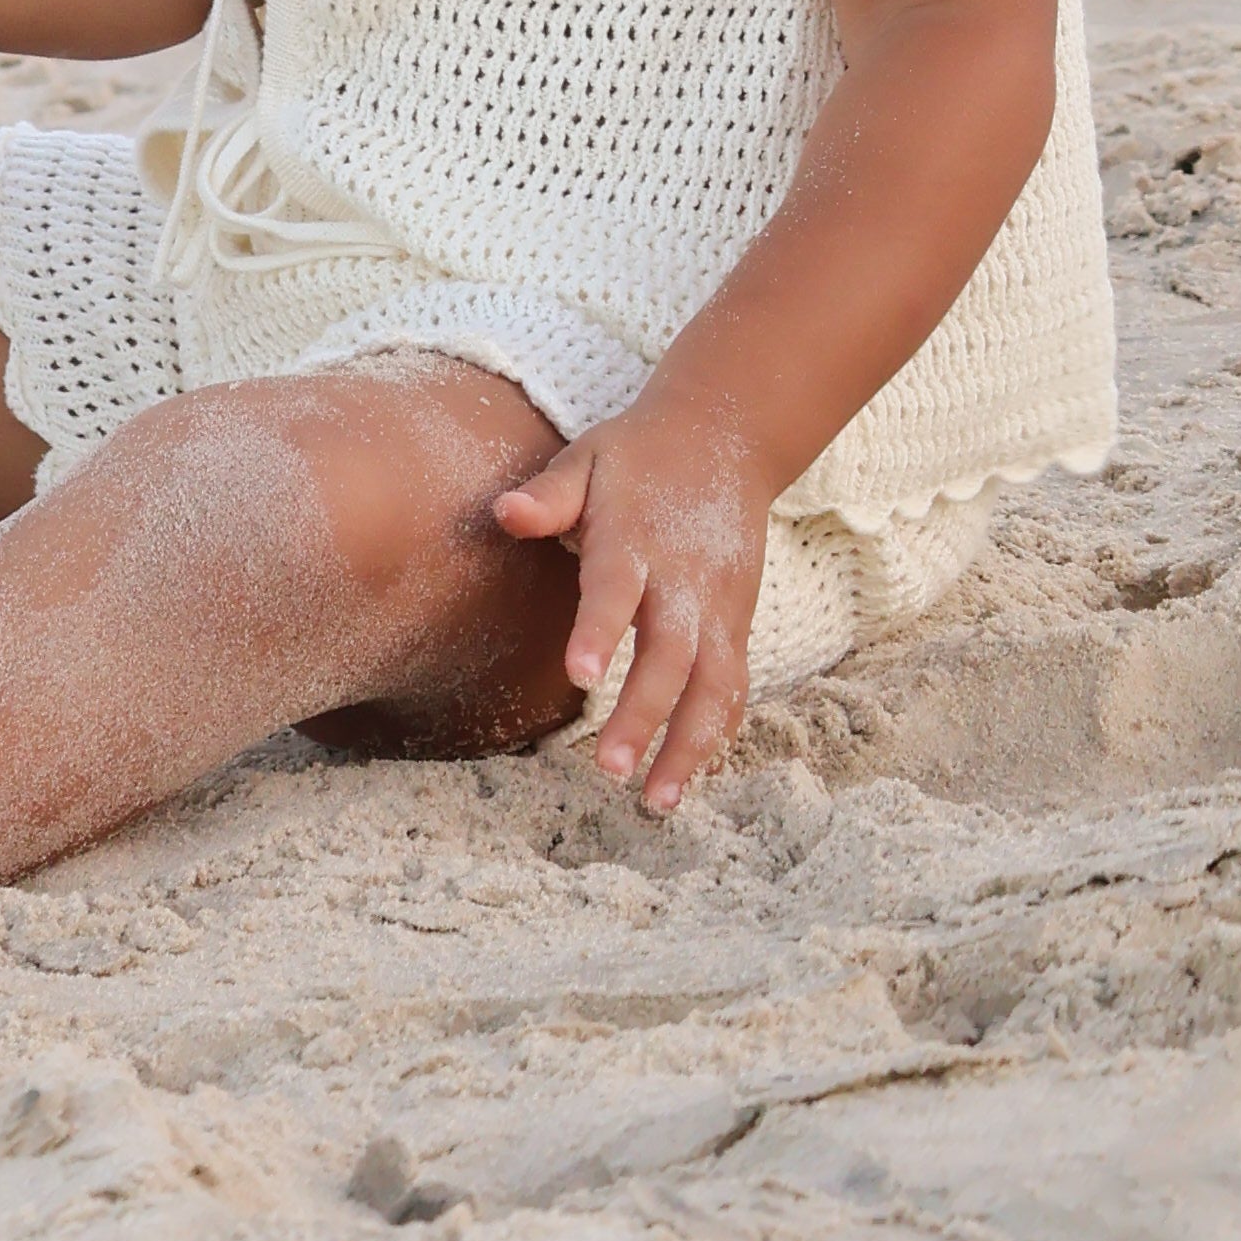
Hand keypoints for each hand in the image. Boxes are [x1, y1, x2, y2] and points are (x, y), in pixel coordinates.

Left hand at [493, 405, 771, 812]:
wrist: (725, 438)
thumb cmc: (638, 457)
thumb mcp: (587, 458)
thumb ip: (546, 495)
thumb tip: (500, 513)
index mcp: (636, 538)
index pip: (616, 591)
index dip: (599, 632)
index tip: (580, 678)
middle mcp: (684, 580)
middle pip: (670, 656)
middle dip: (644, 717)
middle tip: (611, 772)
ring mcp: (720, 606)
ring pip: (714, 686)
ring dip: (689, 746)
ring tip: (657, 803)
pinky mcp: (739, 622)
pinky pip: (734, 686)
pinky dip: (718, 733)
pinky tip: (691, 776)